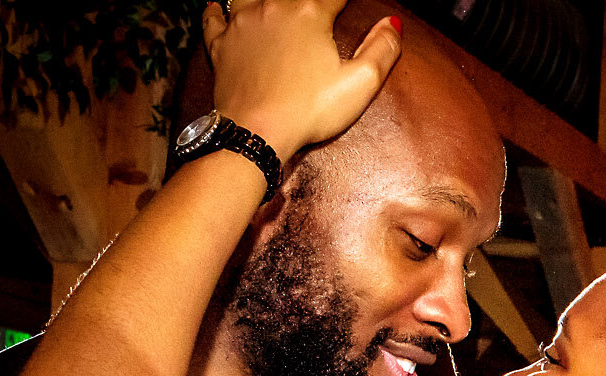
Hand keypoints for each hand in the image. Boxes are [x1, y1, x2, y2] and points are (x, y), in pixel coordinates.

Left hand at [202, 0, 401, 161]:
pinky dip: (216, 9)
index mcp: (310, 14)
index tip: (345, 7)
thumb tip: (392, 23)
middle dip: (308, 1)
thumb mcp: (360, 84)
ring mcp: (242, 24)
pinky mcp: (221, 45)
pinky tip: (219, 5)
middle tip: (313, 10)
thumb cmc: (309, 111)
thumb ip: (382, 49)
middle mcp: (273, 8)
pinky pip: (213, 17)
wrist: (256, 133)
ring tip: (275, 7)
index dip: (344, 1)